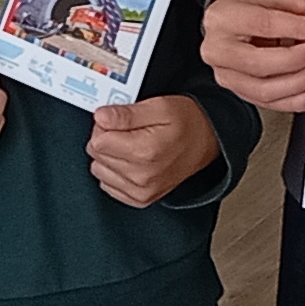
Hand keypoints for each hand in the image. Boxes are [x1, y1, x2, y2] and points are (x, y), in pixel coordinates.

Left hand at [88, 91, 218, 206]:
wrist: (207, 142)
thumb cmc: (186, 123)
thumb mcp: (159, 106)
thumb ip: (126, 113)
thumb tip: (100, 117)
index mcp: (145, 151)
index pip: (97, 141)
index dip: (104, 125)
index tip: (117, 119)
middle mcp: (141, 176)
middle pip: (96, 155)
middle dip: (107, 138)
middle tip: (128, 129)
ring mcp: (141, 191)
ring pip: (99, 170)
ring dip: (110, 155)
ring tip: (131, 144)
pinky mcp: (140, 199)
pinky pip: (107, 185)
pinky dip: (115, 171)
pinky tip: (131, 160)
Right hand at [200, 0, 304, 113]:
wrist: (230, 17)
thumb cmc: (246, 4)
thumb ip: (298, 2)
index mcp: (224, 18)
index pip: (263, 24)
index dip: (297, 28)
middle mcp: (219, 49)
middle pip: (259, 63)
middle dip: (296, 60)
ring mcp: (227, 74)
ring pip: (264, 90)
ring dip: (298, 82)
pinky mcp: (240, 91)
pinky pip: (269, 103)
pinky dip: (294, 101)